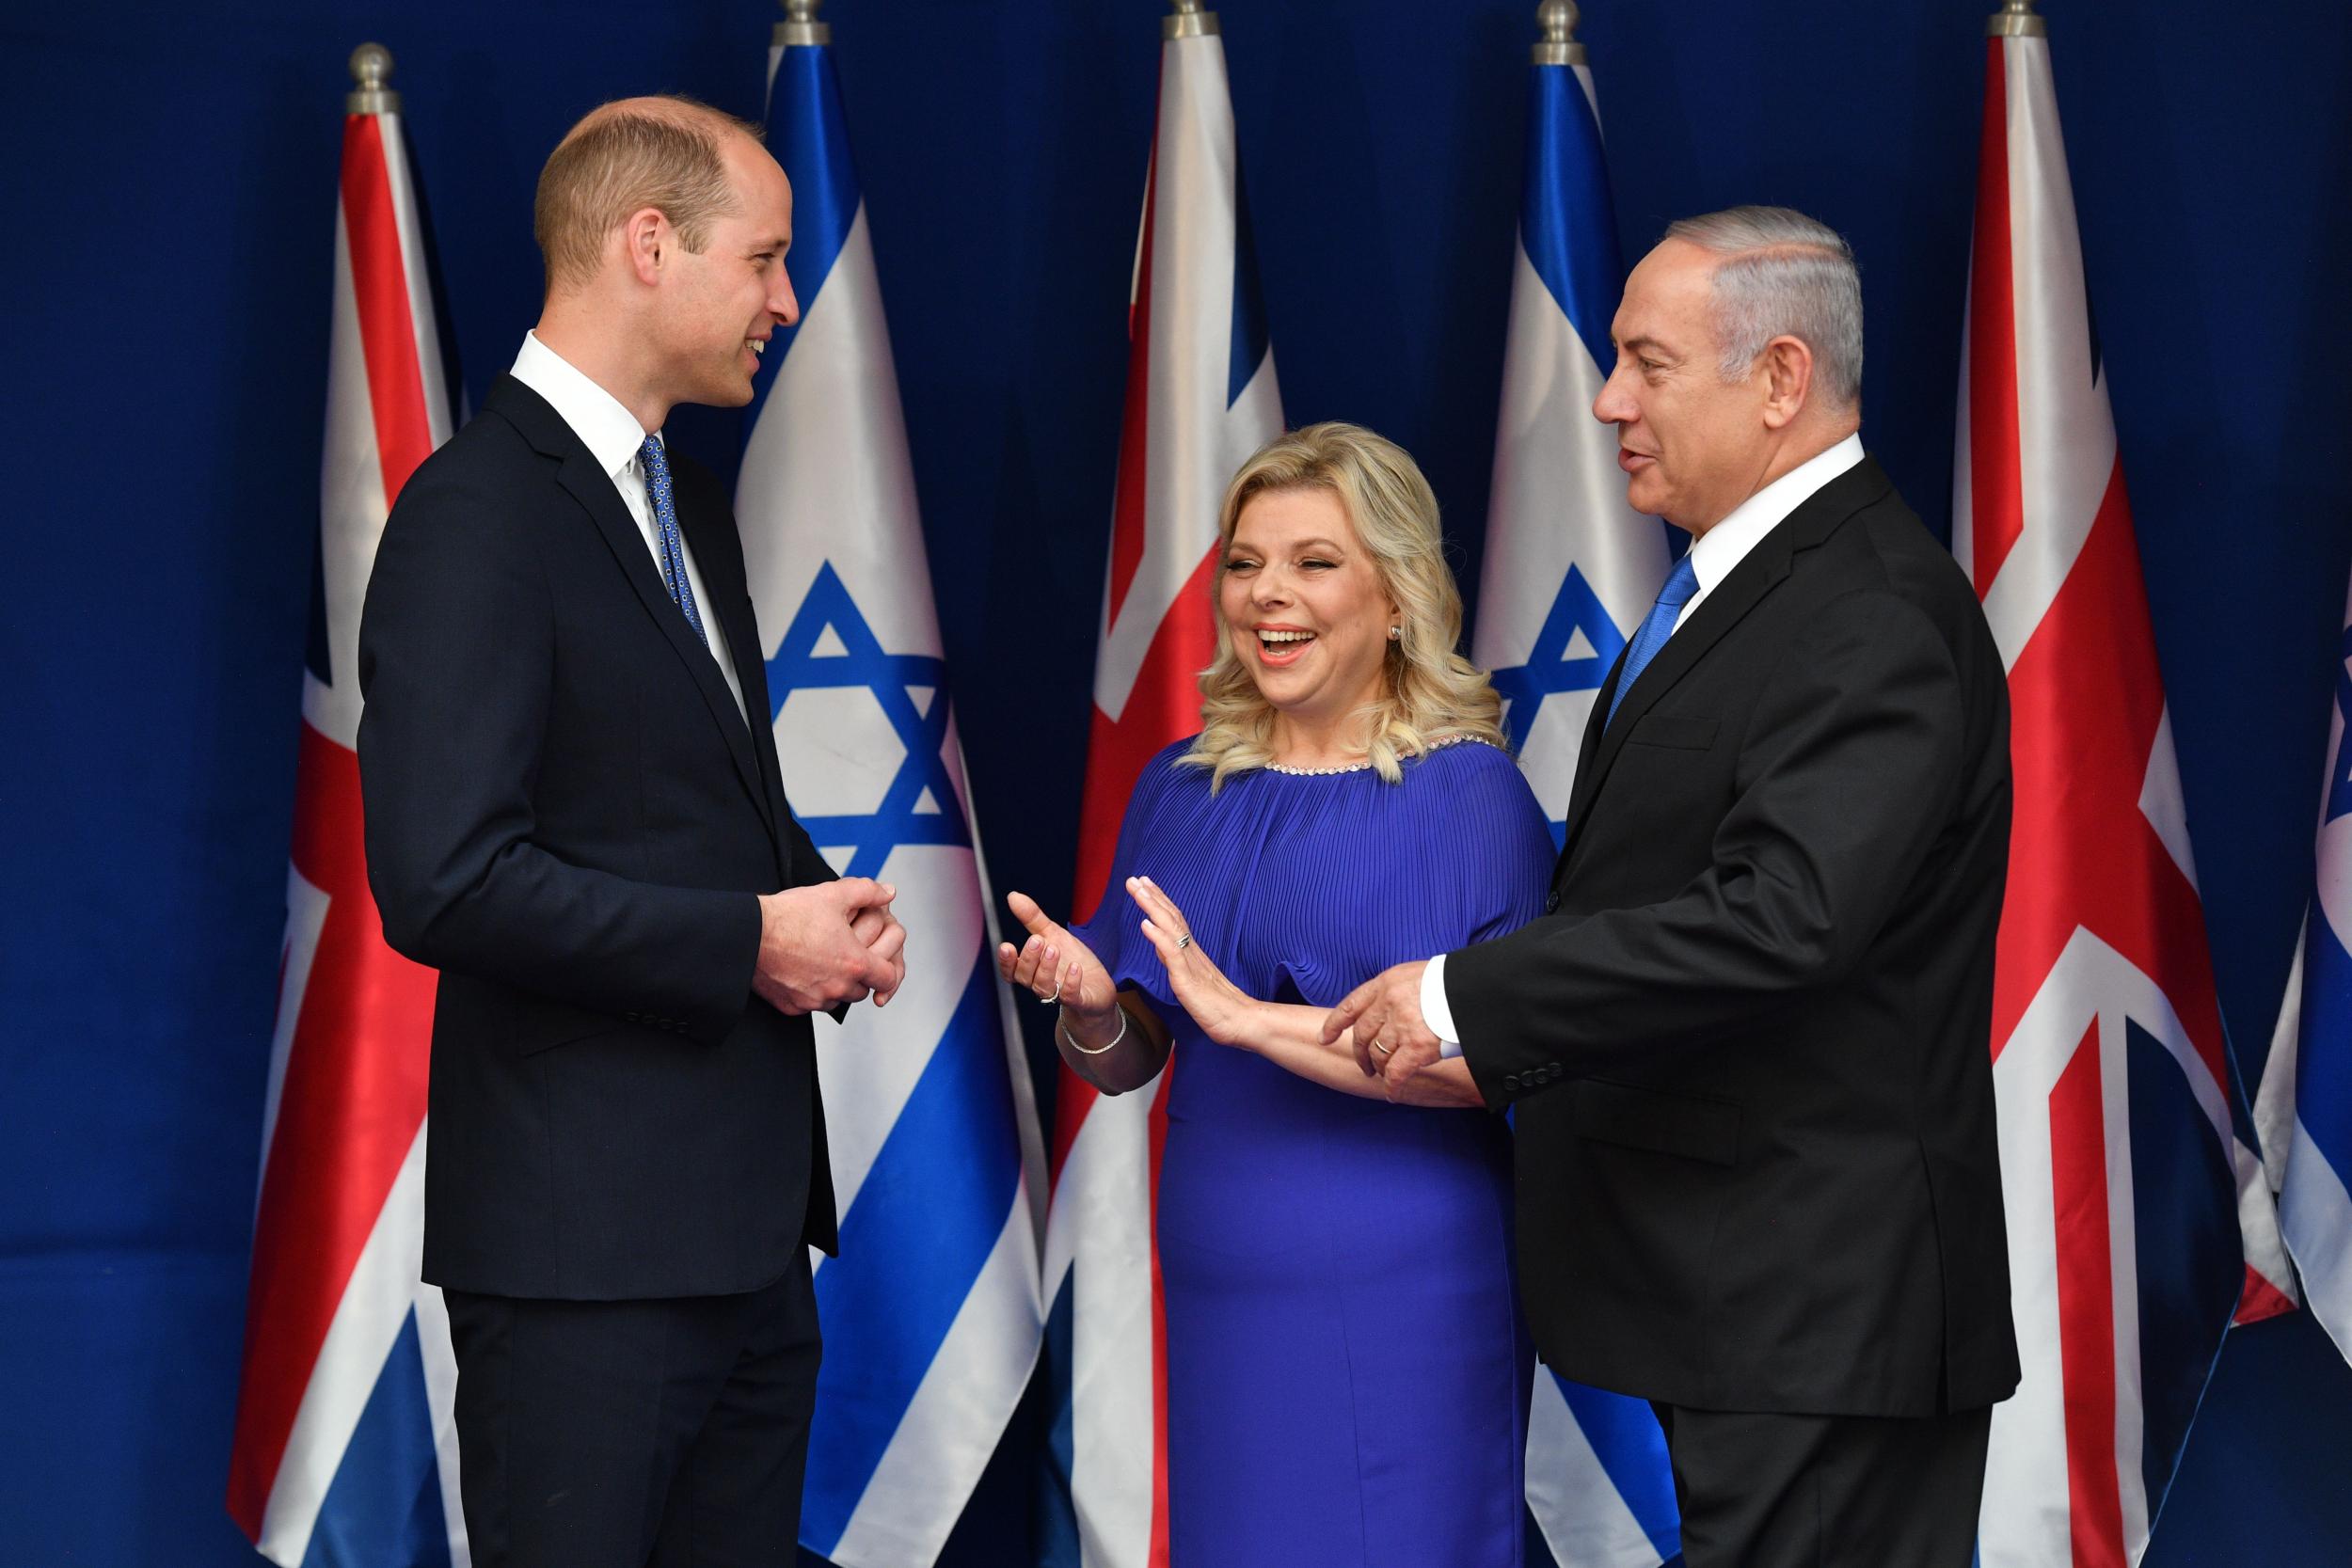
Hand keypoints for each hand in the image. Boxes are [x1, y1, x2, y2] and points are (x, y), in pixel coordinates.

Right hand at [754, 879, 900, 1015]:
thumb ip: (868, 892)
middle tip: (850, 955)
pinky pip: (812, 1005)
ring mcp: (814, 1000)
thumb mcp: (833, 894)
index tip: (881, 961)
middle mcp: (836, 987)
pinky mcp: (793, 1006)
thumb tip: (887, 892)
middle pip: (864, 990)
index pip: (888, 978)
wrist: (747, 934)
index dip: (888, 968)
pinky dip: (814, 992)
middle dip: (862, 974)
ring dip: (839, 985)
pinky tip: (806, 971)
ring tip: (828, 962)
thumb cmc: (787, 916)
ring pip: (839, 1000)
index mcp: (853, 963)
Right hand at [997, 891, 1118, 1036]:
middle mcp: (1041, 983)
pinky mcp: (1079, 1001)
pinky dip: (1071, 983)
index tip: (1006, 946)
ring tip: (1054, 948)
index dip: (1006, 962)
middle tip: (1038, 940)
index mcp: (1032, 969)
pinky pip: (1070, 996)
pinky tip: (1075, 967)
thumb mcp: (1053, 935)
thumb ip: (1032, 918)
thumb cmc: (1071, 960)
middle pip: (1025, 977)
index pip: (1011, 971)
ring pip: (1043, 988)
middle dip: (1029, 959)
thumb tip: (1012, 896)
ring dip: (1046, 968)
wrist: (1098, 985)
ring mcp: (1059, 994)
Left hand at [1127, 875, 1256, 1046]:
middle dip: (1151, 897)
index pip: (1174, 920)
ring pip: (1171, 929)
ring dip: (1153, 908)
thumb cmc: (1218, 1006)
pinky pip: (1173, 955)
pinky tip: (1146, 924)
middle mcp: (1192, 952)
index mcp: (1192, 953)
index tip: (1145, 884)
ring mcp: (1190, 964)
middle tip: (1134, 878)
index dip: (1158, 901)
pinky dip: (1159, 937)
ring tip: (1138, 890)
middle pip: (1171, 918)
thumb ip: (1175, 961)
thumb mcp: (1189, 980)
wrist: (1240, 1022)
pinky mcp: (1188, 980)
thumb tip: (1159, 946)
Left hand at [1324, 960, 1442, 1085]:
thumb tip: (1385, 1010)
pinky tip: (1392, 1094)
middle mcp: (1389, 1004)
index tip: (1325, 1038)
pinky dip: (1392, 1086)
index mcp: (1386, 983)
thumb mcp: (1416, 975)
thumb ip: (1396, 991)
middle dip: (1360, 1054)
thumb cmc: (1452, 982)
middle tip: (1364, 1066)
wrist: (1479, 989)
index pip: (1350, 1006)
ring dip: (1379, 1069)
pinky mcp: (1418, 1048)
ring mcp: (1402, 1026)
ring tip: (1385, 1075)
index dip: (1334, 1025)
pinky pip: (1395, 1073)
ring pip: (1378, 1055)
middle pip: (1361, 1035)